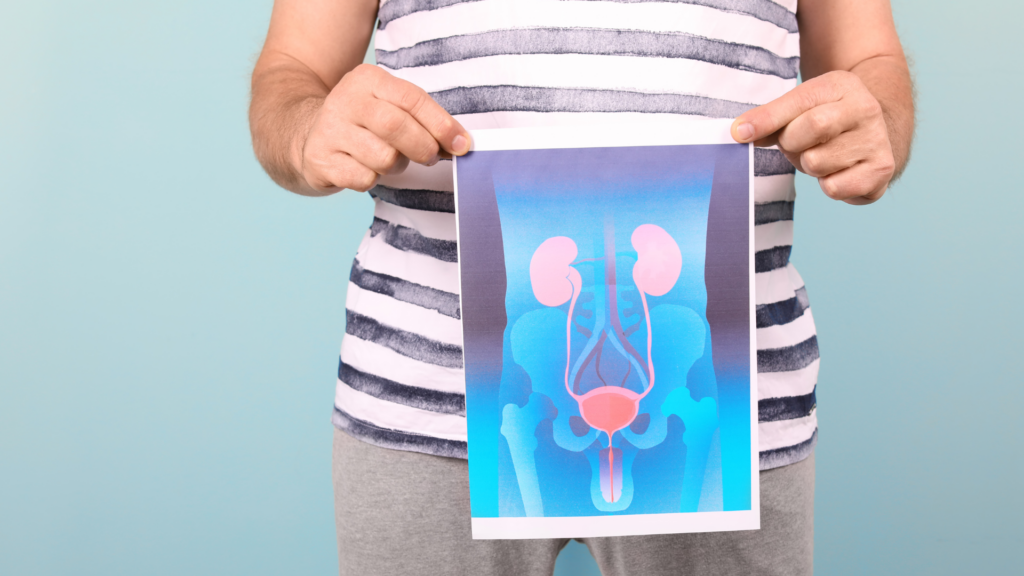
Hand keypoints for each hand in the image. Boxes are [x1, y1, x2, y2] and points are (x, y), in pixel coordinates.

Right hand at [297, 64, 470, 193]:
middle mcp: (345, 100)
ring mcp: (330, 131)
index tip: (462, 144)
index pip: (413, 99)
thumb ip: (422, 119)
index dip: (442, 125)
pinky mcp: (321, 160)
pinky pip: (364, 179)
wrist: (304, 134)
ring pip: (383, 157)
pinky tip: (363, 167)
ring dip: (396, 165)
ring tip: (387, 158)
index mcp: (367, 80)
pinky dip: (372, 179)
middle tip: (430, 157)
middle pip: (397, 127)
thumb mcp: (388, 106)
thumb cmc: (361, 123)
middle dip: (423, 148)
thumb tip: (460, 143)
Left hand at [731, 71, 895, 204]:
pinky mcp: (881, 170)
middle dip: (792, 144)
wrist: (876, 134)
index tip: (740, 133)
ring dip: (809, 166)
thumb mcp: (800, 108)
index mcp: (840, 85)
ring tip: (822, 156)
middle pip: (810, 129)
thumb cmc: (827, 122)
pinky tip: (838, 171)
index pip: (797, 102)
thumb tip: (740, 131)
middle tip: (798, 144)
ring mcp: (876, 139)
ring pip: (817, 163)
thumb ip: (770, 119)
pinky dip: (828, 185)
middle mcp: (865, 108)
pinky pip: (834, 187)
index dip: (765, 120)